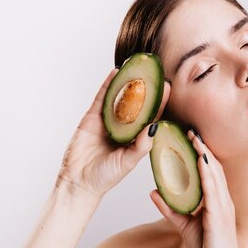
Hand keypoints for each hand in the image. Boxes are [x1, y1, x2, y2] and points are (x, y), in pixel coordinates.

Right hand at [57, 69, 170, 199]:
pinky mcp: (92, 117)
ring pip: (119, 97)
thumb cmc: (106, 177)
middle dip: (146, 88)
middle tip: (156, 71)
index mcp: (136, 137)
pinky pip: (102, 98)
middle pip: (137, 103)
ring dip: (128, 82)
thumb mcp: (127, 162)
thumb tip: (153, 128)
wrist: (79, 182)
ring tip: (137, 66)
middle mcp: (124, 127)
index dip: (159, 102)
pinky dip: (108, 85)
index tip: (168, 87)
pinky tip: (116, 72)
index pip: (151, 116)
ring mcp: (107, 120)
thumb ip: (140, 146)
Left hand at [149, 130, 244, 247]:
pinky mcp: (219, 214)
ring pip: (214, 173)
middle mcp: (222, 199)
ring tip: (194, 137)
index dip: (200, 152)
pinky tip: (201, 159)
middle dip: (202, 147)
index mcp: (216, 201)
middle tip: (190, 128)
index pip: (208, 171)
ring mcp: (223, 205)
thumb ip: (170, 209)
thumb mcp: (184, 226)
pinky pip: (213, 189)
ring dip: (204, 153)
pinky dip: (207, 172)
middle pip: (212, 166)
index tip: (189, 136)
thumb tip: (154, 192)